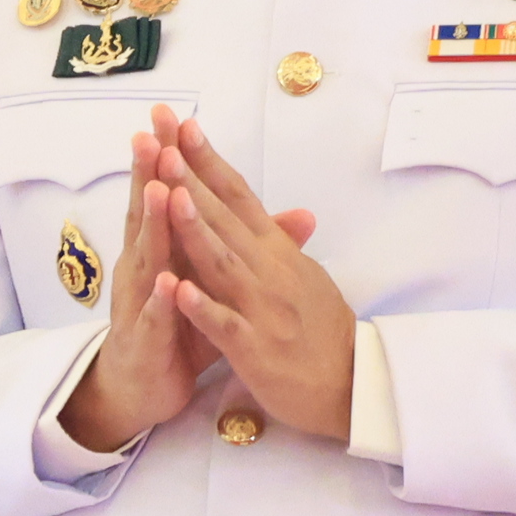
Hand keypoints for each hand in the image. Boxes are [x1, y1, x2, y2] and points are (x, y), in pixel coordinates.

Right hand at [55, 106, 224, 452]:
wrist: (140, 385)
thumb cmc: (176, 328)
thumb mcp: (213, 282)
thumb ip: (246, 245)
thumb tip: (297, 216)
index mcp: (161, 250)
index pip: (167, 195)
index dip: (174, 159)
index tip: (177, 119)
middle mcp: (144, 267)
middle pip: (147, 215)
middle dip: (150, 174)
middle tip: (151, 135)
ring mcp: (140, 302)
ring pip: (148, 260)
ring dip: (151, 226)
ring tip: (159, 191)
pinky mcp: (146, 340)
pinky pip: (154, 320)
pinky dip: (161, 301)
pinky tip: (167, 285)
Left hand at [154, 114, 348, 433]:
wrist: (352, 388)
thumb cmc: (321, 331)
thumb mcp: (304, 276)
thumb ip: (283, 241)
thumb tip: (284, 207)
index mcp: (276, 252)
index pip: (239, 196)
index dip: (210, 161)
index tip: (182, 126)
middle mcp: (270, 271)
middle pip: (225, 218)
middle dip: (192, 180)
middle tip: (164, 141)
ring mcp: (263, 308)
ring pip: (223, 262)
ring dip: (195, 228)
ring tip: (168, 194)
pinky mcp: (256, 348)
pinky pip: (224, 324)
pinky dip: (201, 305)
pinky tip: (178, 287)